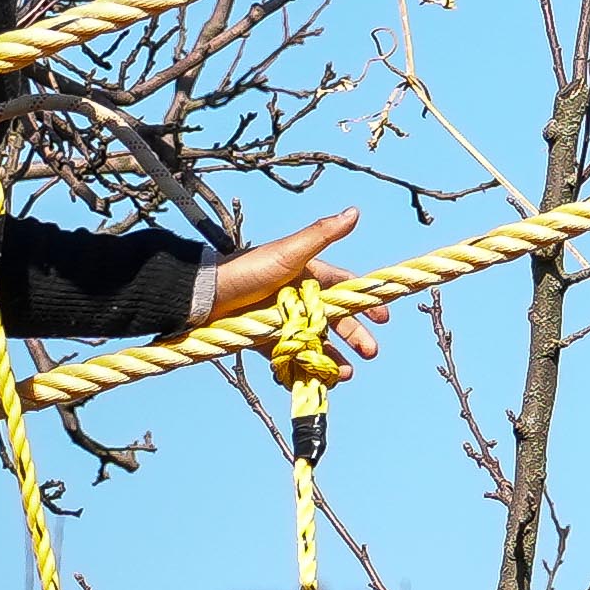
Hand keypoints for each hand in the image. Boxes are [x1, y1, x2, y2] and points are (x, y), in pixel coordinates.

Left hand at [197, 211, 382, 370]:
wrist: (206, 296)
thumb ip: (322, 234)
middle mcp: (298, 296)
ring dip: (333, 356)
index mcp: (308, 273)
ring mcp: (284, 320)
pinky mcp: (268, 339)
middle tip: (370, 353)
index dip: (365, 301)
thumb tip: (354, 212)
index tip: (383, 319)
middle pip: (335, 319)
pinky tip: (314, 378)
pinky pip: (291, 355)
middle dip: (354, 335)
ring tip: (344, 373)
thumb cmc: (249, 269)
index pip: (344, 287)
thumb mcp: (289, 252)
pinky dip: (304, 367)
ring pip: (316, 340)